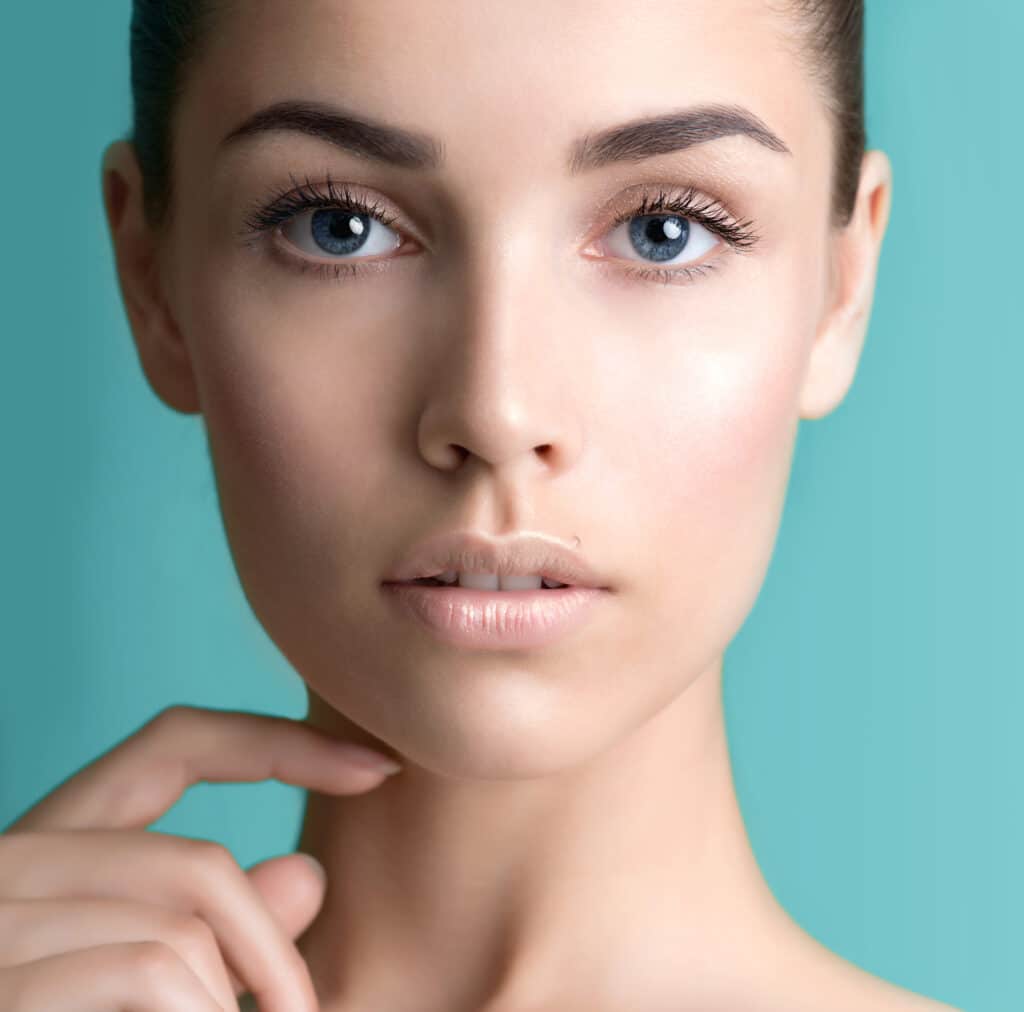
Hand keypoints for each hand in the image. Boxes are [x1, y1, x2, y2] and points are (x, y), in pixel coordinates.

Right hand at [0, 704, 402, 1010]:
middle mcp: (12, 862)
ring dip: (229, 1005)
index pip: (175, 743)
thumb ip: (214, 932)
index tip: (378, 767)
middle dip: (271, 956)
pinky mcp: (2, 980)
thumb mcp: (137, 980)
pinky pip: (151, 970)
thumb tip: (306, 873)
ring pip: (180, 929)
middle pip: (197, 862)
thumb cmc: (59, 1011)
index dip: (279, 744)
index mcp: (51, 847)